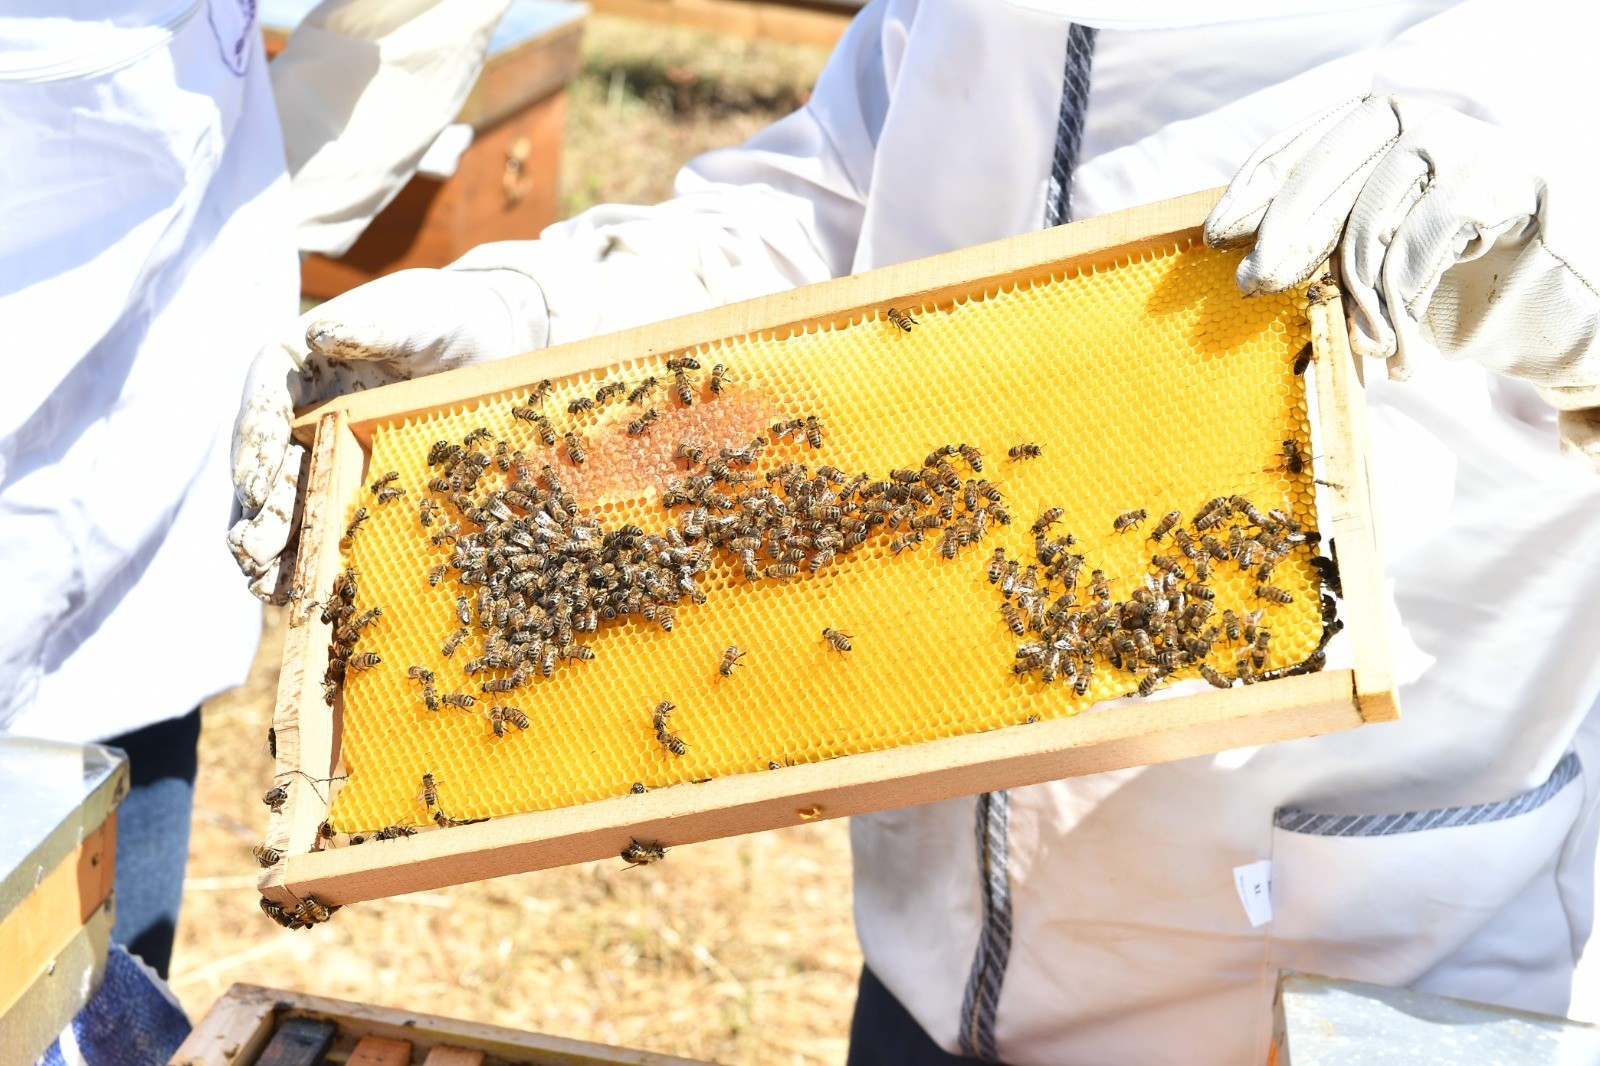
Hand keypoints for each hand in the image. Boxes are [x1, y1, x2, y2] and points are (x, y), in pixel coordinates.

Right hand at [228, 260, 547, 599]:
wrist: (483, 337)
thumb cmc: (440, 315)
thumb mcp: (410, 317)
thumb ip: (369, 328)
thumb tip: (322, 334)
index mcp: (292, 363)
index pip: (263, 407)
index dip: (256, 450)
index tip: (257, 490)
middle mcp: (295, 408)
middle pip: (264, 466)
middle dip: (257, 514)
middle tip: (252, 558)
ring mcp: (319, 444)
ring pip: (285, 501)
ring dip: (274, 547)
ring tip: (269, 589)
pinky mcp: (348, 474)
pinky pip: (322, 516)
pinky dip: (311, 553)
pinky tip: (305, 591)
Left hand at [1204, 95, 1599, 467]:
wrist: (1563, 296)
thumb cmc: (1449, 278)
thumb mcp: (1374, 259)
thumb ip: (1324, 248)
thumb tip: (1250, 269)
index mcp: (1380, 130)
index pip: (1306, 141)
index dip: (1258, 184)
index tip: (1216, 234)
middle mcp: (1422, 122)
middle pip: (1331, 166)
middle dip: (1286, 231)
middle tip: (1255, 286)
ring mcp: (1469, 144)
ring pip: (1378, 208)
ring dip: (1357, 287)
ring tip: (1365, 345)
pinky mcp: (1508, 179)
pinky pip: (1429, 236)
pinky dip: (1405, 297)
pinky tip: (1407, 345)